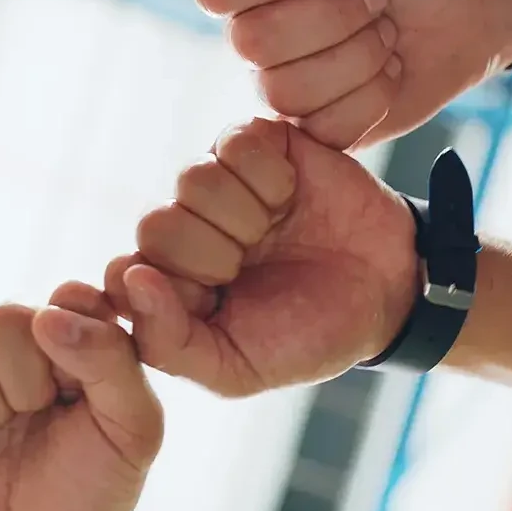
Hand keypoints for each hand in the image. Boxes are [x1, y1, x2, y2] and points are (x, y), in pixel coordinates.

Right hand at [0, 285, 162, 510]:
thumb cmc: (91, 488)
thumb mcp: (133, 430)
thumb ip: (113, 361)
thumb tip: (48, 315)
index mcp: (75, 336)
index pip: (69, 297)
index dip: (70, 337)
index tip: (75, 387)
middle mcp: (17, 341)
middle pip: (6, 317)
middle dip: (26, 381)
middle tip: (36, 418)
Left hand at [105, 119, 415, 395]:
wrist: (387, 291)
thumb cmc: (307, 334)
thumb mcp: (236, 368)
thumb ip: (168, 343)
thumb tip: (130, 280)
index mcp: (164, 283)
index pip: (124, 274)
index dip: (174, 289)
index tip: (217, 301)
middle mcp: (180, 227)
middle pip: (154, 225)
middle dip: (214, 256)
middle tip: (252, 266)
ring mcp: (214, 182)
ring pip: (193, 180)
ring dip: (248, 216)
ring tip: (275, 230)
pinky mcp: (252, 142)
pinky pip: (236, 144)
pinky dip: (272, 178)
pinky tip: (291, 196)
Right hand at [198, 0, 511, 148]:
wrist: (466, 3)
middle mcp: (251, 33)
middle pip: (255, 43)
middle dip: (337, 15)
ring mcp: (279, 85)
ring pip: (288, 91)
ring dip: (360, 55)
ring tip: (385, 31)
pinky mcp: (316, 127)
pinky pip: (324, 128)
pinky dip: (375, 95)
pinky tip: (389, 71)